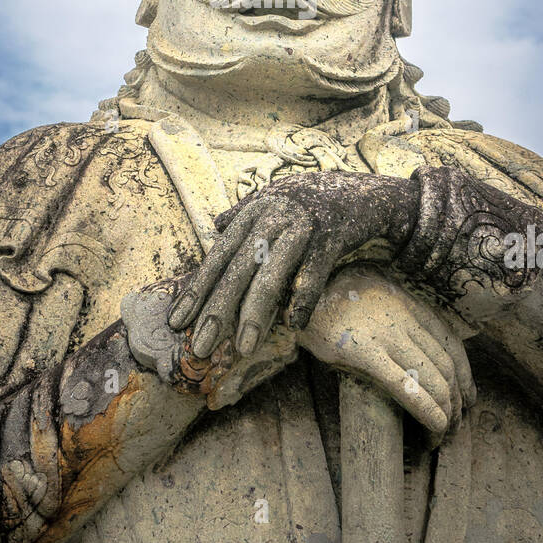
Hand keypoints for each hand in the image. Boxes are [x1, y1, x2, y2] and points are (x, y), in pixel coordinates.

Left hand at [167, 171, 418, 358]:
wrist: (364, 194)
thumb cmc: (314, 202)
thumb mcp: (275, 199)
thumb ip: (244, 212)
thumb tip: (216, 225)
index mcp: (254, 212)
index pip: (218, 256)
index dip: (198, 289)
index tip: (177, 321)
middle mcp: (273, 217)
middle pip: (238, 270)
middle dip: (217, 310)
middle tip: (200, 347)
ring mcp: (302, 227)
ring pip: (270, 275)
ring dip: (255, 313)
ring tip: (243, 347)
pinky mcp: (330, 239)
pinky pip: (312, 274)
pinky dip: (302, 299)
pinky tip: (292, 323)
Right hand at [298, 268, 475, 447]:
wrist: (299, 291)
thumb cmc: (334, 302)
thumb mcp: (374, 302)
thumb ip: (398, 321)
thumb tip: (417, 357)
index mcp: (409, 305)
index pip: (451, 345)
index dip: (466, 376)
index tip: (468, 399)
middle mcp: (404, 318)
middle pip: (447, 367)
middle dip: (457, 402)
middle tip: (454, 426)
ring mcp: (386, 335)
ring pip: (435, 379)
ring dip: (446, 414)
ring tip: (440, 435)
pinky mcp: (364, 352)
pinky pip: (407, 387)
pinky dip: (428, 412)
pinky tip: (432, 431)